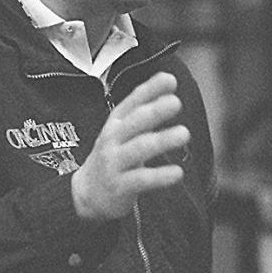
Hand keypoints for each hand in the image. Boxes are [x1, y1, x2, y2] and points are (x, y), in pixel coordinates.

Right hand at [71, 72, 189, 220]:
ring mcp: (114, 162)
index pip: (132, 102)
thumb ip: (145, 108)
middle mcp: (113, 139)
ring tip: (184, 133)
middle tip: (176, 103)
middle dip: (154, 111)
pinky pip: (141, 179)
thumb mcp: (124, 130)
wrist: (87, 193)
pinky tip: (178, 172)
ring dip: (161, 140)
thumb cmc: (114, 156)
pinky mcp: (119, 186)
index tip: (170, 80)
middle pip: (134, 122)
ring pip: (139, 148)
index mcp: (116, 122)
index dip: (150, 90)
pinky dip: (160, 176)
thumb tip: (169, 80)